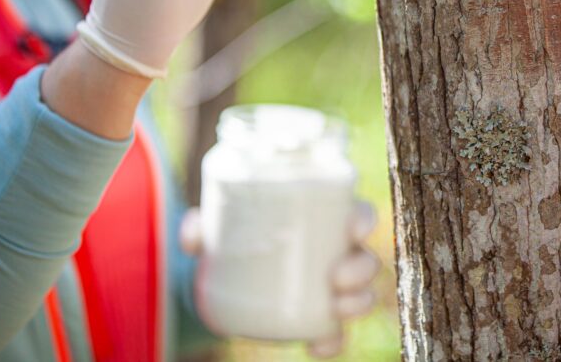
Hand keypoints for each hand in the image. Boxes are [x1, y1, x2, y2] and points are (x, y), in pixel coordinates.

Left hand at [180, 200, 380, 357]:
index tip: (353, 227)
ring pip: (362, 293)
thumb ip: (202, 226)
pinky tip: (318, 346)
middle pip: (366, 256)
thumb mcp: (217, 227)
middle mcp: (336, 254)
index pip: (359, 214)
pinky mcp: (318, 318)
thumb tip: (194, 237)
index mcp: (324, 221)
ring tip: (337, 307)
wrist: (225, 278)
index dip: (364, 219)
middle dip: (362, 268)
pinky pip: (337, 332)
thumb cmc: (235, 238)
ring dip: (358, 302)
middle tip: (335, 276)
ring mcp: (331, 289)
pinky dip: (333, 340)